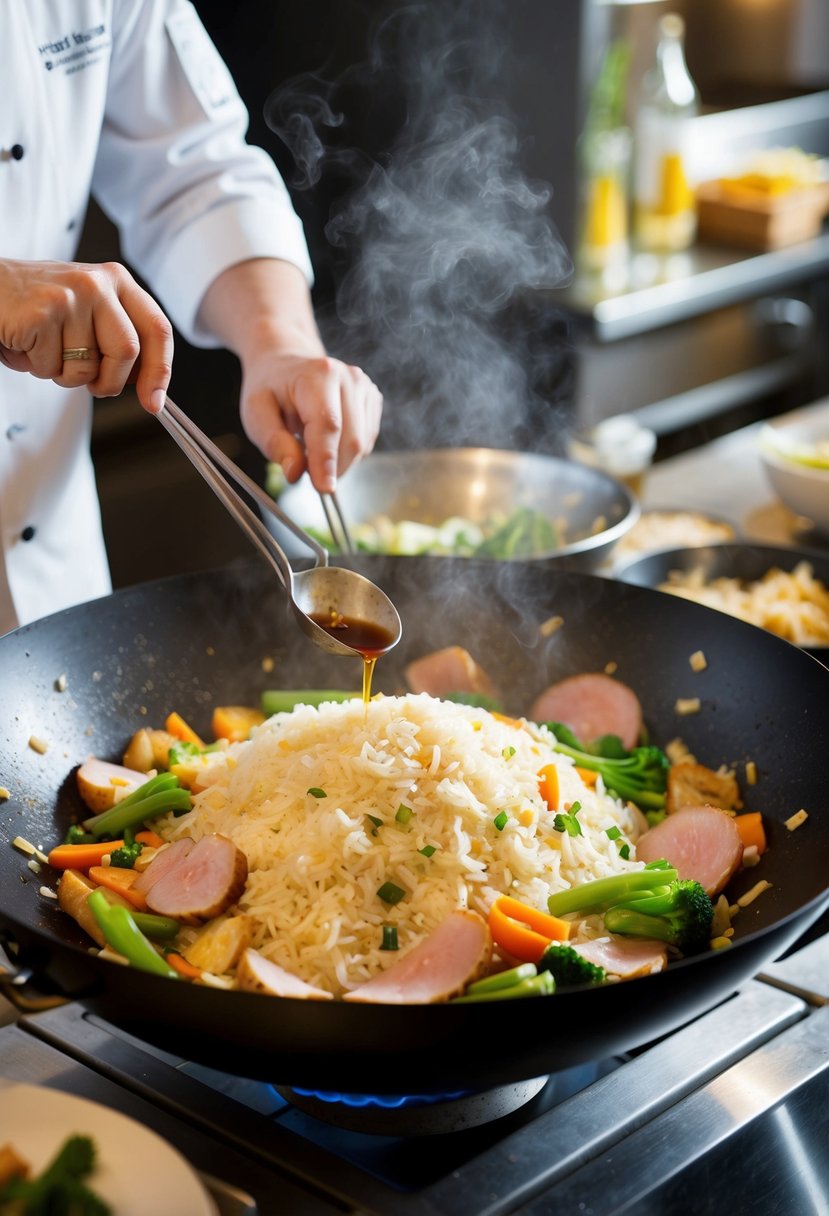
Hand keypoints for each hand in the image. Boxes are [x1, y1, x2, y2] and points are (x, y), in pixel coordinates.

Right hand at [0, 258, 172, 411]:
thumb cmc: (39, 307)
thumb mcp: (89, 313)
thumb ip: (119, 339)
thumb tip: (147, 384)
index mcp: (116, 281)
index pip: (157, 329)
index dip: (159, 371)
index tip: (154, 402)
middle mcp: (97, 284)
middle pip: (127, 352)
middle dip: (110, 382)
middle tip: (91, 384)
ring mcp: (69, 297)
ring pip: (87, 367)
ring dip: (65, 375)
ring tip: (46, 349)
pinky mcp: (41, 314)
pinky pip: (51, 367)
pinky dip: (37, 367)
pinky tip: (27, 343)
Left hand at [197, 258, 382, 493]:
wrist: (286, 362)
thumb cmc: (270, 388)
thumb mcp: (256, 413)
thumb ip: (273, 442)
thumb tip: (295, 471)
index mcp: (319, 375)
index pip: (328, 425)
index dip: (326, 460)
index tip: (324, 488)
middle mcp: (350, 378)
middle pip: (351, 440)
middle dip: (330, 467)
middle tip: (303, 468)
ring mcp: (365, 388)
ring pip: (362, 446)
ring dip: (337, 461)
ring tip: (310, 445)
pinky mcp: (373, 401)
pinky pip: (366, 442)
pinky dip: (346, 452)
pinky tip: (327, 439)